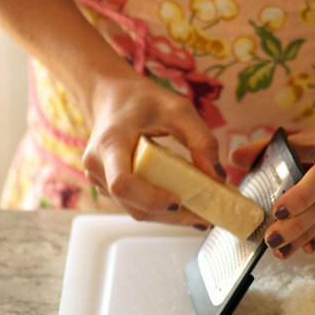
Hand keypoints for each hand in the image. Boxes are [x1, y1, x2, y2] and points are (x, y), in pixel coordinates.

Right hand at [82, 71, 224, 227]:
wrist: (111, 95)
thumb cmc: (141, 99)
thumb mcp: (178, 110)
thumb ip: (201, 140)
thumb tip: (218, 176)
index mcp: (110, 143)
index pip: (122, 183)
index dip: (150, 199)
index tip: (178, 202)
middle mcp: (97, 165)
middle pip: (132, 205)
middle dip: (170, 216)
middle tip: (205, 218)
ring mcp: (98, 178)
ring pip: (133, 209)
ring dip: (166, 216)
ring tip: (199, 212)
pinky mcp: (106, 185)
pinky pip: (133, 204)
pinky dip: (158, 208)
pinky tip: (182, 202)